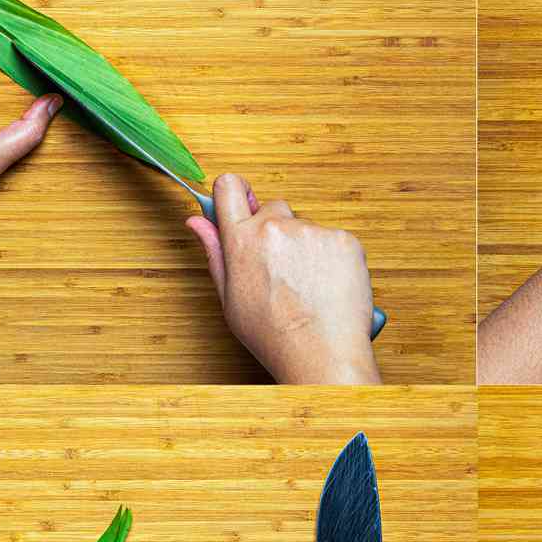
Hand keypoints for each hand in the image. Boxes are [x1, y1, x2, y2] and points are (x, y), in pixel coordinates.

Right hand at [187, 173, 380, 383]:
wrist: (322, 354)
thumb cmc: (275, 336)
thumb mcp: (230, 299)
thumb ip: (215, 253)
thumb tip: (197, 221)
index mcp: (242, 240)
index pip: (230, 187)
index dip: (235, 193)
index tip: (242, 204)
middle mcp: (276, 227)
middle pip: (274, 208)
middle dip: (276, 230)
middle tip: (284, 270)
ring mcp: (313, 232)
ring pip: (307, 227)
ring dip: (307, 248)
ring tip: (309, 287)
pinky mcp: (344, 240)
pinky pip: (334, 240)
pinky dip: (333, 258)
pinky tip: (329, 286)